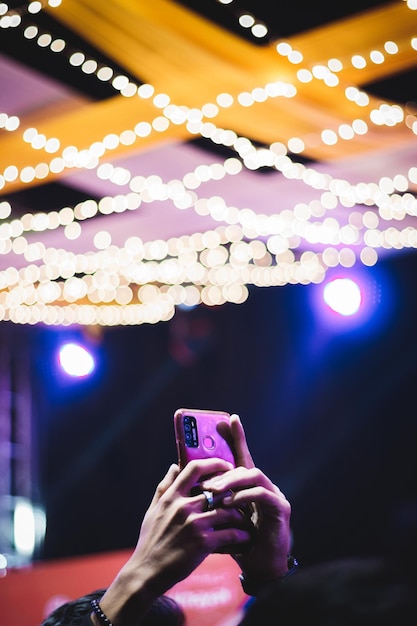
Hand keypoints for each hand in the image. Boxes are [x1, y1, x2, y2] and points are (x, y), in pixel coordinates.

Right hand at [96, 458, 252, 625]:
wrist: (147, 572)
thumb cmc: (150, 541)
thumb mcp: (153, 510)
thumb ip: (165, 486)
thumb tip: (174, 466)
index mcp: (171, 496)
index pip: (195, 468)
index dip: (215, 463)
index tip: (227, 465)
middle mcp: (184, 507)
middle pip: (219, 490)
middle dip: (234, 493)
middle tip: (245, 497)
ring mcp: (194, 524)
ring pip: (229, 511)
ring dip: (241, 517)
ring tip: (246, 522)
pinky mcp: (203, 543)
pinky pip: (230, 534)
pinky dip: (241, 536)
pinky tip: (244, 539)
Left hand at [202, 414, 291, 586]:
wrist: (259, 568)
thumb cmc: (237, 541)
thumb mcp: (219, 515)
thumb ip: (207, 494)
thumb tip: (181, 471)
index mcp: (247, 485)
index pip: (242, 456)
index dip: (237, 437)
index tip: (229, 419)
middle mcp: (263, 485)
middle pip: (244, 465)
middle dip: (224, 468)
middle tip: (205, 479)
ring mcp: (274, 495)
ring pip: (253, 475)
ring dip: (231, 482)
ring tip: (213, 491)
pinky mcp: (281, 509)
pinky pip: (262, 494)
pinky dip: (243, 496)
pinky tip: (228, 504)